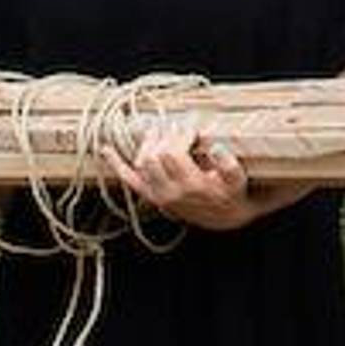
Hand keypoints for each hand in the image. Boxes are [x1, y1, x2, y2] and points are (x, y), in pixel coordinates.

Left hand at [117, 119, 286, 231]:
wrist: (225, 218)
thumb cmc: (232, 194)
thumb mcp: (238, 180)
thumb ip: (229, 165)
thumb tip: (216, 148)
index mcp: (191, 186)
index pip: (172, 152)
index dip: (180, 135)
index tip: (193, 128)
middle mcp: (169, 193)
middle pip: (154, 155)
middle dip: (165, 136)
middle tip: (178, 127)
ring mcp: (158, 195)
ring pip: (141, 162)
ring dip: (148, 143)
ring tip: (160, 130)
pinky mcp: (152, 196)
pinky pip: (129, 180)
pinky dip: (116, 164)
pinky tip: (106, 149)